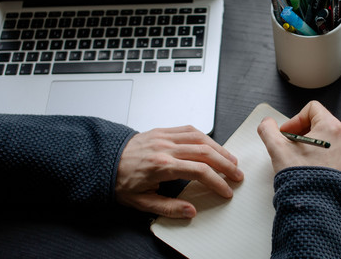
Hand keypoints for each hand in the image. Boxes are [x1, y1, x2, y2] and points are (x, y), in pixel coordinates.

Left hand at [115, 126, 243, 218]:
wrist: (102, 160)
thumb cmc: (120, 181)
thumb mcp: (140, 202)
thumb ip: (167, 207)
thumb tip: (190, 211)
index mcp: (161, 166)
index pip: (199, 171)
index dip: (217, 181)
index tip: (226, 191)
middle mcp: (165, 147)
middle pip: (205, 152)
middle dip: (226, 164)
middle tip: (237, 175)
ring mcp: (164, 136)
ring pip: (201, 138)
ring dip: (220, 149)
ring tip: (231, 160)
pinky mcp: (163, 130)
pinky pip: (189, 129)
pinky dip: (205, 137)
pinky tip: (213, 145)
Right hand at [257, 101, 340, 174]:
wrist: (316, 205)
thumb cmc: (302, 177)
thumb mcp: (277, 148)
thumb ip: (268, 130)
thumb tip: (266, 124)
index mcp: (331, 127)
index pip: (312, 109)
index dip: (295, 119)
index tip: (286, 133)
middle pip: (319, 123)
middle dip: (301, 133)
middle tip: (289, 146)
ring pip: (325, 139)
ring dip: (310, 145)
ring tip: (299, 159)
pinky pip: (332, 153)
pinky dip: (320, 156)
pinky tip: (309, 168)